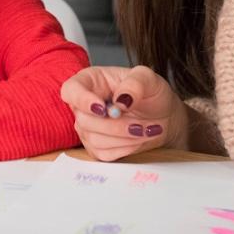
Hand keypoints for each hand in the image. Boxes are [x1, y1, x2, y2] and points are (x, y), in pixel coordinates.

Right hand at [60, 65, 189, 160]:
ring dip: (125, 137)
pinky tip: (138, 138)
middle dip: (116, 125)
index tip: (103, 108)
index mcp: (90, 81)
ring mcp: (88, 128)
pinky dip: (125, 148)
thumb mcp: (149, 79)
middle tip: (140, 124)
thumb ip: (135, 84)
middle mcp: (84, 105)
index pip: (71, 90)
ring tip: (145, 129)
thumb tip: (121, 100)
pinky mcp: (96, 147)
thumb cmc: (151, 94)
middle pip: (84, 120)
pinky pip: (104, 153)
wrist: (162, 117)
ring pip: (95, 140)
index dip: (82, 101)